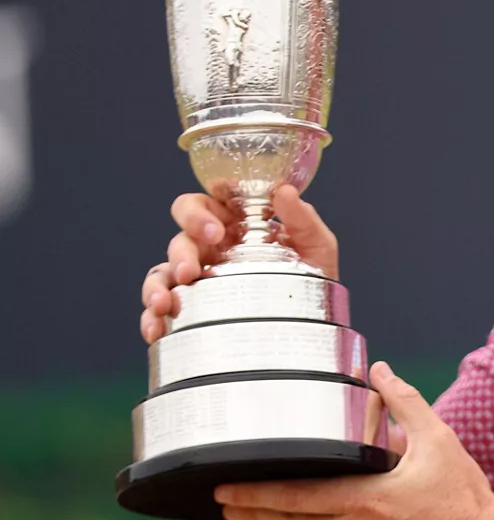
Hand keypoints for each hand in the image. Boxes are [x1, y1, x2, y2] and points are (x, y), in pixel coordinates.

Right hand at [138, 184, 339, 343]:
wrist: (314, 325)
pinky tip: (157, 329)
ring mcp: (199, 276)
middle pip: (182, 229)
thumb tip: (284, 191)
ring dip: (158, 283)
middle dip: (184, 240)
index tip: (216, 226)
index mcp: (238, 224)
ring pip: (164, 268)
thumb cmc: (314, 277)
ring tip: (167, 302)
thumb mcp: (317, 246)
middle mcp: (213, 246)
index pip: (208, 202)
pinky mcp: (190, 308)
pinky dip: (151, 317)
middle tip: (197, 263)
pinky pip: (159, 308)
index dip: (203, 208)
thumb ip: (303, 218)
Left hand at [215, 362, 493, 519]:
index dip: (255, 492)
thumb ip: (404, 402)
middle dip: (253, 509)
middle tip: (225, 499)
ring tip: (266, 507)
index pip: (295, 496)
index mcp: (366, 500)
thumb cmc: (462, 496)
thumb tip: (380, 370)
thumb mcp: (438, 440)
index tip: (224, 486)